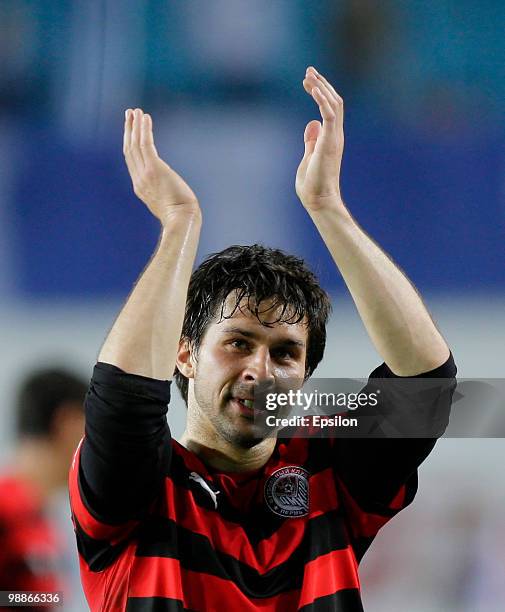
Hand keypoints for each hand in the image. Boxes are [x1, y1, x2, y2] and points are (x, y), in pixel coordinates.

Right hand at [123, 108, 199, 223]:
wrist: (181, 221)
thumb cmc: (181, 216)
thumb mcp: (167, 203)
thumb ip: (164, 193)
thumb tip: (171, 190)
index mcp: (141, 187)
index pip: (131, 160)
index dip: (130, 143)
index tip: (131, 129)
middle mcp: (139, 179)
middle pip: (129, 150)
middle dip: (128, 130)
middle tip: (129, 114)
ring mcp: (144, 174)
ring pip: (135, 144)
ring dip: (135, 126)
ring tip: (136, 111)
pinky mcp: (154, 169)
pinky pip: (145, 144)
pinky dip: (144, 129)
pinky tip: (145, 118)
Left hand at [295, 67, 344, 211]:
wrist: (319, 201)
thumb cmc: (313, 185)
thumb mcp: (309, 157)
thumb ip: (311, 141)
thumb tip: (311, 124)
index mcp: (331, 138)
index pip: (330, 108)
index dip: (321, 92)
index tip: (309, 81)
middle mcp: (336, 135)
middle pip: (334, 101)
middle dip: (321, 84)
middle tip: (309, 71)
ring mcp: (334, 138)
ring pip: (333, 104)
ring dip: (321, 88)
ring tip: (309, 75)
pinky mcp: (330, 142)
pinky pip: (329, 114)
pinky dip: (322, 99)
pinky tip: (313, 89)